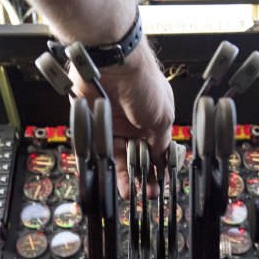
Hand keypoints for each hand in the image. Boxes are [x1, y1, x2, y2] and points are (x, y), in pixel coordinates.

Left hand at [70, 40, 174, 198]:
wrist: (113, 64)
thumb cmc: (143, 82)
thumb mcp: (162, 117)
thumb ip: (161, 142)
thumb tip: (163, 160)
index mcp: (155, 119)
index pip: (158, 149)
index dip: (159, 167)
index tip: (160, 183)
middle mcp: (135, 123)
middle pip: (138, 157)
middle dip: (143, 176)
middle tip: (146, 194)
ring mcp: (114, 124)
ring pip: (119, 157)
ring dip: (125, 176)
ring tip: (129, 193)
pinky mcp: (95, 125)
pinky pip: (98, 150)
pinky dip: (103, 165)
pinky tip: (110, 179)